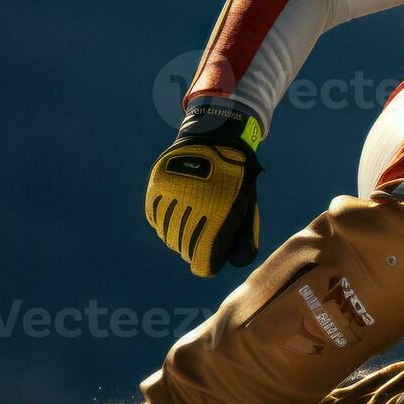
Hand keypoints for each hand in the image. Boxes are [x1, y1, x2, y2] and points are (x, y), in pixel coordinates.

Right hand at [146, 105, 263, 276]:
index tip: (210, 263)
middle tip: (203, 244)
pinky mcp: (157, 187)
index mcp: (218, 211)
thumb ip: (243, 235)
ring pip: (168, 235)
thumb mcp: (247, 204)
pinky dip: (166, 223)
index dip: (207, 265)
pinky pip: (156, 219)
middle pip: (185, 249)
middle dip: (195, 251)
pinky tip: (178, 216)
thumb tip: (237, 262)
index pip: (203, 259)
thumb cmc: (236, 179)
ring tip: (191, 228)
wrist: (215, 138)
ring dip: (179, 238)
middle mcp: (191, 203)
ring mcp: (171, 194)